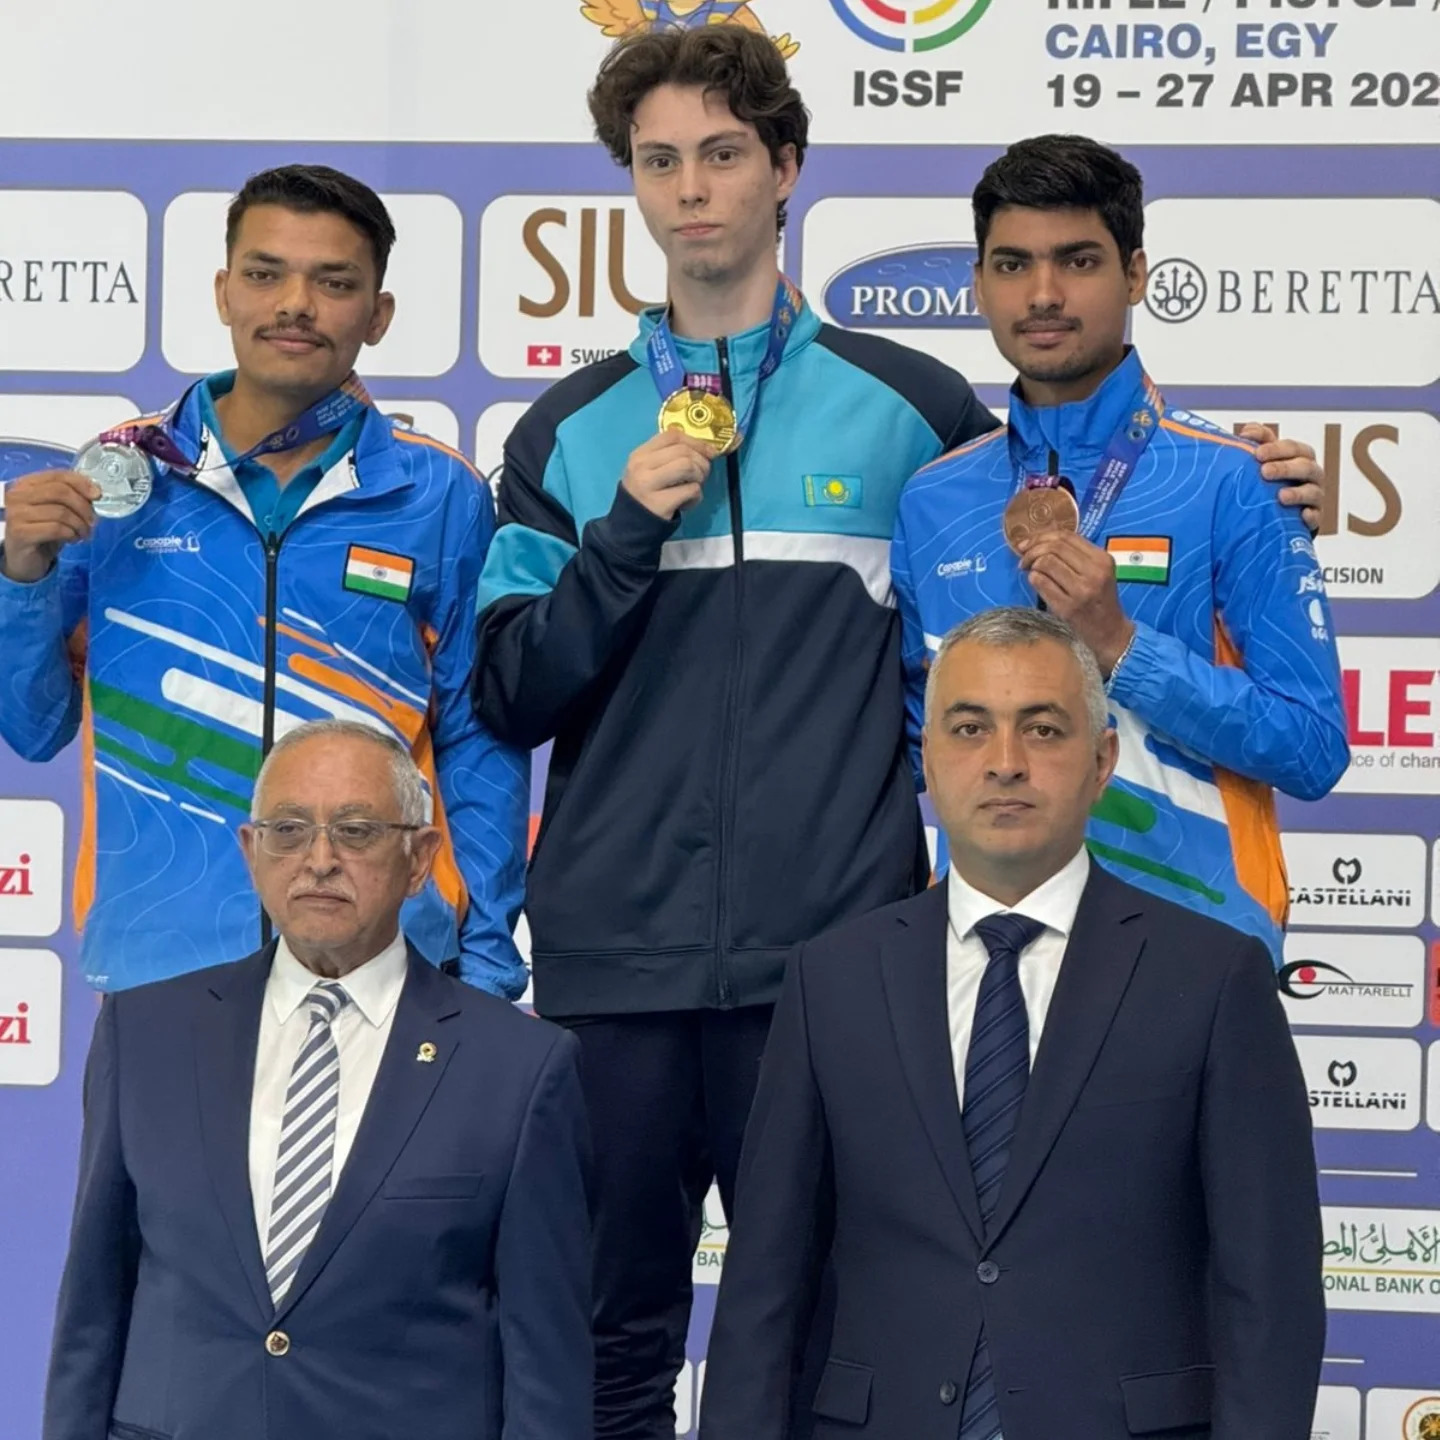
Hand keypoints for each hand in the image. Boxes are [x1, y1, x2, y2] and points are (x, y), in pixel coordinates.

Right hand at [0, 469, 100, 582]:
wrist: (25, 559)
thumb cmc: (44, 531)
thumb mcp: (59, 511)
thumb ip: (72, 497)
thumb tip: (95, 492)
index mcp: (26, 484)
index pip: (58, 475)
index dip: (82, 483)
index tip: (98, 495)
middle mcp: (17, 495)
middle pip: (60, 492)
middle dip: (83, 507)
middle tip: (92, 522)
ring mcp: (16, 514)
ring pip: (61, 512)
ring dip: (80, 525)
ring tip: (83, 533)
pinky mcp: (20, 533)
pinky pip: (56, 529)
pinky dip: (71, 534)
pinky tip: (72, 539)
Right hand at [621, 430, 718, 521]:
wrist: (631, 526)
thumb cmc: (646, 495)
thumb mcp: (649, 470)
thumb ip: (670, 456)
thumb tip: (705, 448)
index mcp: (640, 454)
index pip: (672, 436)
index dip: (695, 441)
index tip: (709, 451)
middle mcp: (642, 466)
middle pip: (683, 451)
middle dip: (701, 462)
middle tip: (703, 475)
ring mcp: (649, 484)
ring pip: (688, 466)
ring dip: (700, 477)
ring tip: (695, 487)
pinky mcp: (660, 503)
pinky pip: (691, 490)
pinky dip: (697, 496)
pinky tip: (688, 503)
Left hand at [1017, 531, 1133, 675]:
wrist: (1110, 634)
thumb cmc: (1099, 601)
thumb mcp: (1097, 573)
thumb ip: (1076, 556)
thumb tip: (1040, 541)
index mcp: (1102, 560)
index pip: (1066, 536)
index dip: (1041, 536)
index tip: (1027, 543)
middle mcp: (1094, 572)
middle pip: (1054, 547)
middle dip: (1032, 549)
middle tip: (1023, 558)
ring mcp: (1081, 591)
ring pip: (1046, 563)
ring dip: (1032, 565)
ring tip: (1029, 571)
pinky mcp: (1067, 607)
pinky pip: (1041, 583)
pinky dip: (1033, 579)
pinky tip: (1036, 583)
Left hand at [1237, 423, 1322, 535]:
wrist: (1279, 514)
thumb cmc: (1270, 480)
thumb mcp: (1265, 459)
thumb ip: (1258, 442)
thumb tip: (1246, 431)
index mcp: (1300, 456)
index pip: (1291, 447)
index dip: (1276, 448)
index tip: (1257, 453)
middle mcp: (1311, 474)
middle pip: (1304, 466)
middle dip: (1285, 468)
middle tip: (1264, 472)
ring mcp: (1315, 496)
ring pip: (1312, 491)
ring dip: (1298, 493)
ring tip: (1281, 496)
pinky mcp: (1315, 518)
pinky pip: (1316, 516)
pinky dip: (1311, 515)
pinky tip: (1302, 515)